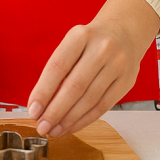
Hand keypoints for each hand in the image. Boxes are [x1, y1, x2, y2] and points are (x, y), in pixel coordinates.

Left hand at [27, 0, 159, 137]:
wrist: (125, 30)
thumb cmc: (92, 40)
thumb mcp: (73, 42)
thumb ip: (59, 69)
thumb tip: (41, 103)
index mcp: (81, 35)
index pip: (58, 66)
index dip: (44, 91)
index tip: (33, 109)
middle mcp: (101, 48)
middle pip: (74, 86)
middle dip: (55, 111)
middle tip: (42, 126)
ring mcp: (117, 65)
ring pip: (89, 99)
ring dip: (69, 119)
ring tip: (54, 129)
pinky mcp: (127, 81)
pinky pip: (103, 106)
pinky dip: (85, 119)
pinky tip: (72, 125)